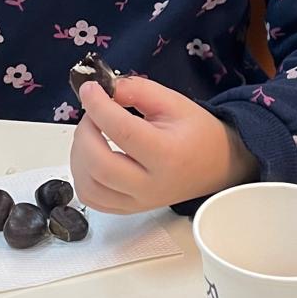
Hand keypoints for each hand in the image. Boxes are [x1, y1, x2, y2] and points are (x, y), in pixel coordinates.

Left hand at [70, 75, 257, 213]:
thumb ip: (137, 90)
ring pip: (89, 186)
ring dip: (79, 154)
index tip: (89, 88)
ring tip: (91, 133)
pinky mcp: (128, 209)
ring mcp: (138, 202)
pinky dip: (81, 176)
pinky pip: (92, 199)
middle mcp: (151, 185)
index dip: (98, 106)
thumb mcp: (173, 101)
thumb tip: (104, 89)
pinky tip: (90, 155)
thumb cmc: (197, 132)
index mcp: (167, 155)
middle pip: (99, 164)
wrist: (217, 165)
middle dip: (85, 132)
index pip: (122, 132)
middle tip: (92, 113)